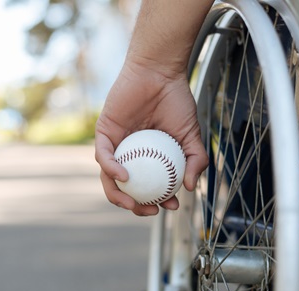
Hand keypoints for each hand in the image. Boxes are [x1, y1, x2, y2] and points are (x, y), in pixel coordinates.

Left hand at [95, 57, 208, 215]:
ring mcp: (115, 145)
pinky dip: (112, 169)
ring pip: (109, 178)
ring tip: (133, 203)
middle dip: (135, 206)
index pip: (149, 186)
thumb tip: (191, 187)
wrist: (160, 73)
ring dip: (118, 195)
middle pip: (126, 188)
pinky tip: (125, 177)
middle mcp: (130, 154)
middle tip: (150, 211)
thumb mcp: (192, 136)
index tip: (171, 206)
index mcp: (149, 157)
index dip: (158, 201)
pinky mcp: (103, 133)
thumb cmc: (176, 101)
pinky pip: (103, 156)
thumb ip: (195, 160)